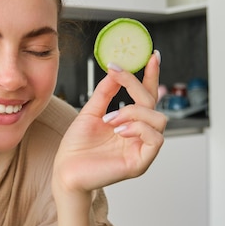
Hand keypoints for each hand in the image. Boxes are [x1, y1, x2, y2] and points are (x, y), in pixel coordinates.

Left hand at [53, 52, 165, 196]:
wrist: (65, 171)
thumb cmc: (76, 146)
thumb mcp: (90, 111)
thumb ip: (105, 92)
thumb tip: (116, 70)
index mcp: (129, 122)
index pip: (146, 96)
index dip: (151, 76)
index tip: (152, 55)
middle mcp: (139, 135)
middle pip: (154, 103)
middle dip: (137, 86)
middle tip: (118, 75)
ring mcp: (142, 149)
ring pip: (159, 119)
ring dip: (134, 112)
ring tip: (111, 119)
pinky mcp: (141, 163)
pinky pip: (156, 139)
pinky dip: (138, 128)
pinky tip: (120, 130)